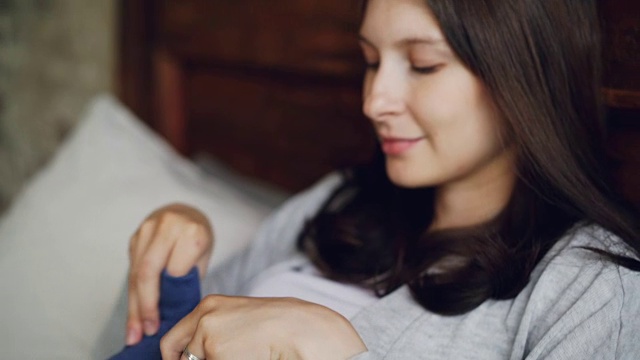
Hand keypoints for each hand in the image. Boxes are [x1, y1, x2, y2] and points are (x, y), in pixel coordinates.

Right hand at [127, 203, 213, 344]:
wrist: (186, 212)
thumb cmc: (198, 237)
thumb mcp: (201, 257)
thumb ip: (186, 280)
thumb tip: (169, 316)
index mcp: (190, 232)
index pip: (172, 271)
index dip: (164, 300)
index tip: (160, 324)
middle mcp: (166, 227)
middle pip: (147, 271)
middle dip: (144, 305)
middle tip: (144, 331)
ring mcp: (147, 229)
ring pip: (135, 272)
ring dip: (134, 305)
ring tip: (134, 332)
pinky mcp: (135, 236)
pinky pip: (131, 269)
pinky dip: (133, 294)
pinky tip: (133, 313)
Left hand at [160, 295, 366, 359]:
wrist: (298, 329)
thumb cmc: (277, 326)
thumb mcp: (239, 321)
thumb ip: (214, 332)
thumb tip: (192, 354)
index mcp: (210, 305)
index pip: (175, 337)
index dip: (175, 356)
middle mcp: (204, 315)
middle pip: (173, 350)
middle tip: (212, 357)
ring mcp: (207, 332)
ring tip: (242, 354)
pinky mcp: (214, 350)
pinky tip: (247, 357)